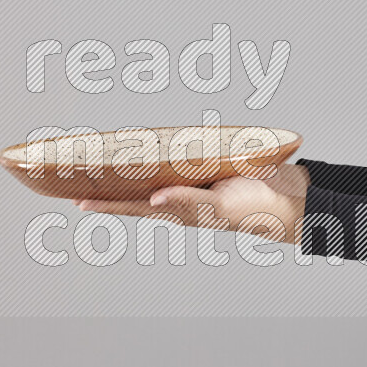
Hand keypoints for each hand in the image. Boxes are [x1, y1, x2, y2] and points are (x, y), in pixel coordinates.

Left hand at [72, 163, 309, 243]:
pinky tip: (152, 156)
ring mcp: (195, 188)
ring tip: (106, 171)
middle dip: (109, 193)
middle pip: (136, 197)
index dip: (106, 206)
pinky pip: (176, 169)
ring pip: (153, 183)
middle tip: (80, 184)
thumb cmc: (257, 208)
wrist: (288, 199)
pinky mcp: (209, 174)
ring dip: (129, 179)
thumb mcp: (220, 206)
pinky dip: (158, 164)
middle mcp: (183, 200)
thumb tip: (152, 200)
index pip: (134, 208)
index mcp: (181, 211)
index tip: (77, 202)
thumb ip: (187, 201)